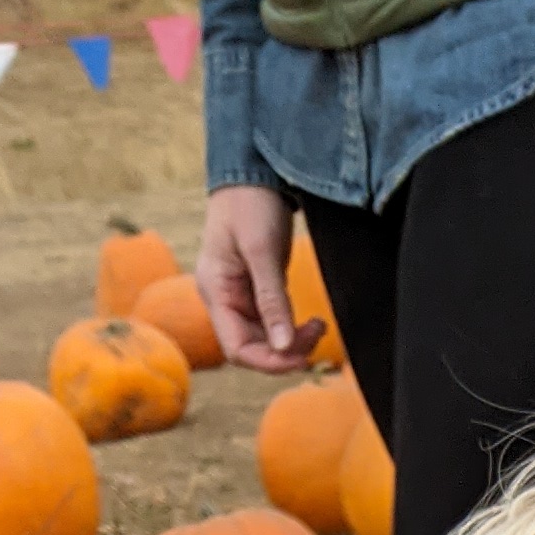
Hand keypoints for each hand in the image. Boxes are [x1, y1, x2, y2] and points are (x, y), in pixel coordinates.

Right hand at [200, 184, 316, 373]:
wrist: (253, 172)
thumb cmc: (250, 204)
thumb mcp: (262, 251)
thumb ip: (272, 300)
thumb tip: (283, 346)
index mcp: (215, 291)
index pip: (237, 349)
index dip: (269, 362)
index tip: (303, 357)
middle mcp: (224, 299)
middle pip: (253, 349)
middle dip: (286, 352)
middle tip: (317, 333)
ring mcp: (240, 296)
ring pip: (266, 339)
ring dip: (293, 342)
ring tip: (319, 325)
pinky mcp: (257, 290)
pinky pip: (274, 324)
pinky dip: (293, 329)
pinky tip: (312, 322)